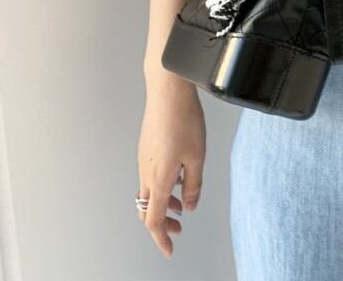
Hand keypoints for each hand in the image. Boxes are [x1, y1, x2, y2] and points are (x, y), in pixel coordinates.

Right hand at [137, 72, 204, 257]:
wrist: (168, 92)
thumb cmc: (185, 121)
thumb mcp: (198, 156)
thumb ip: (194, 184)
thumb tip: (190, 205)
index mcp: (159, 179)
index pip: (154, 220)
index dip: (161, 238)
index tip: (170, 250)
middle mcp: (146, 172)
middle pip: (147, 210)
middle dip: (162, 224)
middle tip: (179, 228)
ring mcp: (143, 159)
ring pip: (148, 193)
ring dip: (164, 204)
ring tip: (183, 205)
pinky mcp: (146, 148)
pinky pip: (149, 176)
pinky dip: (162, 186)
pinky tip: (178, 177)